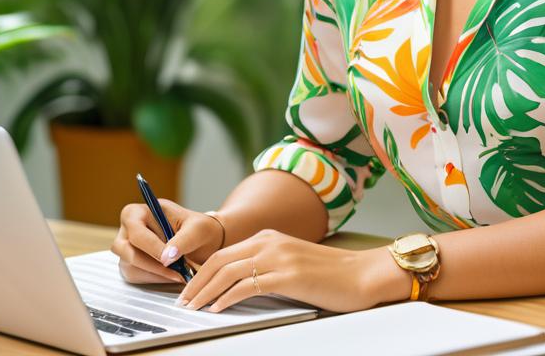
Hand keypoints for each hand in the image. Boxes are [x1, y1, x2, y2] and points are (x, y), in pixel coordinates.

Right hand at [111, 199, 224, 284]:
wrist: (203, 242)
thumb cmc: (199, 229)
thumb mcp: (198, 229)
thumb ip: (184, 240)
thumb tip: (166, 257)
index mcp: (141, 212)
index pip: (136, 230)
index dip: (150, 247)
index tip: (169, 259)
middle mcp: (129, 228)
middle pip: (125, 250)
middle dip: (151, 264)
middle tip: (176, 272)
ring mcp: (127, 247)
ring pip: (129, 266)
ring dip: (155, 274)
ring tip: (179, 272)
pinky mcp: (130, 264)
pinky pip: (134, 276)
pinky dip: (154, 279)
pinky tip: (171, 275)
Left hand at [174, 228, 410, 312]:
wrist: (362, 274)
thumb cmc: (330, 274)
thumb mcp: (292, 262)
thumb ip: (267, 266)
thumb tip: (238, 284)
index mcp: (270, 237)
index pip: (225, 252)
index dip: (202, 271)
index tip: (188, 288)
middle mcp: (271, 241)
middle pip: (221, 259)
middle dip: (196, 281)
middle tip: (182, 300)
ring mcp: (279, 256)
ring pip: (229, 271)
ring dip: (205, 291)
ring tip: (192, 307)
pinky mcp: (288, 275)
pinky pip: (248, 285)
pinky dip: (227, 297)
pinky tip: (217, 308)